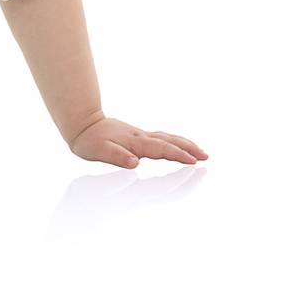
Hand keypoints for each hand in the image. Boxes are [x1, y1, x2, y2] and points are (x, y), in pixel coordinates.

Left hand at [67, 116, 207, 167]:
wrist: (82, 123)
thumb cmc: (89, 141)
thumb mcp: (98, 151)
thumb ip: (116, 156)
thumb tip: (134, 163)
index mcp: (134, 143)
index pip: (160, 150)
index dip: (177, 155)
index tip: (193, 161)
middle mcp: (141, 138)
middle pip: (169, 142)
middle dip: (189, 149)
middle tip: (206, 157)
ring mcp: (141, 136)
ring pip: (168, 138)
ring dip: (185, 145)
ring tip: (201, 153)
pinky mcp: (139, 137)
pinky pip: (162, 138)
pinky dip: (175, 142)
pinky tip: (179, 146)